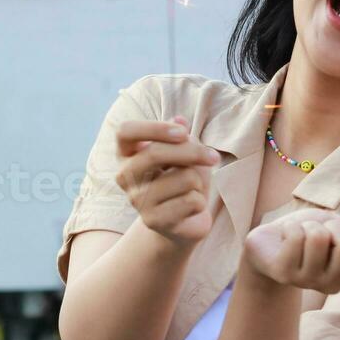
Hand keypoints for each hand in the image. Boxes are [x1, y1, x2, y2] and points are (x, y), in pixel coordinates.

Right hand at [116, 114, 221, 248]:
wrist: (184, 220)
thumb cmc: (183, 178)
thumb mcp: (185, 151)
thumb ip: (181, 135)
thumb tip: (179, 119)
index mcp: (127, 153)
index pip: (126, 131)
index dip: (155, 128)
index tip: (183, 132)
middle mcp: (125, 175)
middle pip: (154, 154)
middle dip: (193, 152)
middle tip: (214, 157)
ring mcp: (136, 200)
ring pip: (183, 178)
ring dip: (198, 182)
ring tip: (191, 190)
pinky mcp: (152, 221)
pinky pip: (191, 201)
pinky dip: (200, 202)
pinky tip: (190, 208)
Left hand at [242, 208, 339, 294]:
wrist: (270, 243)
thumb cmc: (308, 233)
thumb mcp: (335, 228)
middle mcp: (332, 284)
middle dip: (336, 225)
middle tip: (324, 228)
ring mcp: (308, 282)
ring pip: (319, 238)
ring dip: (309, 225)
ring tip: (301, 232)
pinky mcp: (285, 274)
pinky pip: (296, 236)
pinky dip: (291, 226)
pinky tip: (285, 235)